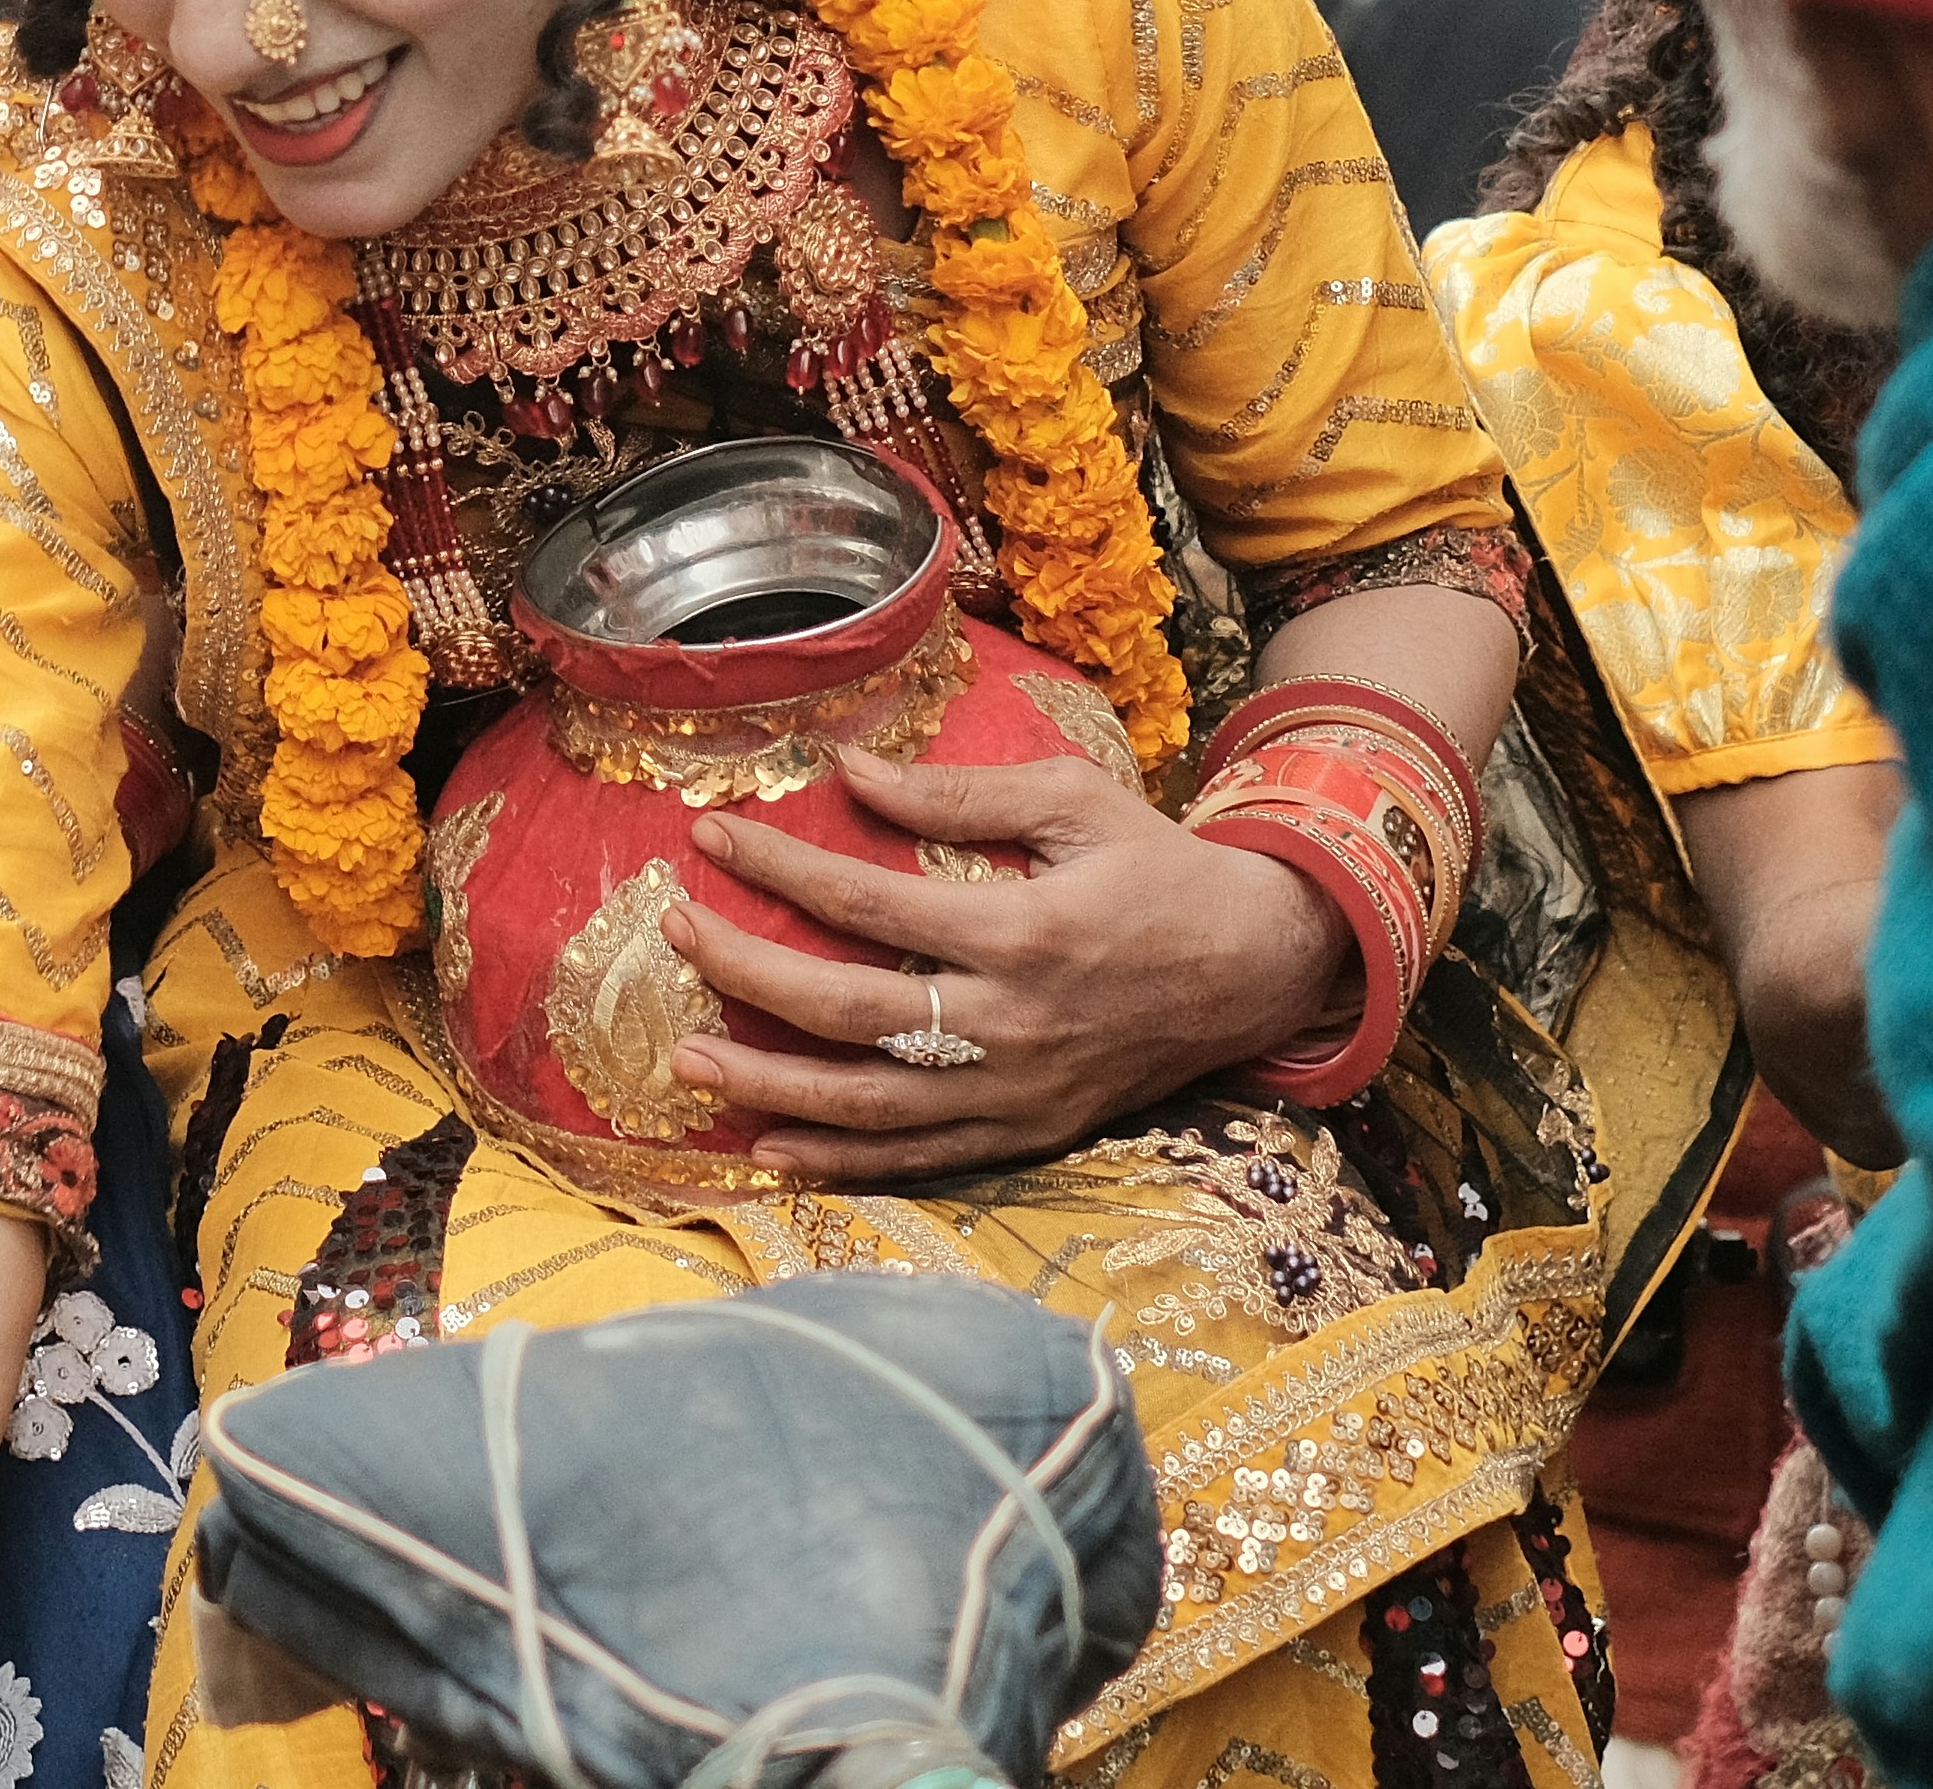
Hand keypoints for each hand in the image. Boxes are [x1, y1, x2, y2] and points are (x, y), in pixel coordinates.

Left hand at [659, 747, 1351, 1182]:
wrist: (1257, 967)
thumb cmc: (1159, 870)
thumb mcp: (1074, 801)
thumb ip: (958, 790)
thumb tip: (850, 772)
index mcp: (1021, 931)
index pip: (865, 901)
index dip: (777, 870)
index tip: (709, 837)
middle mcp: (1013, 1024)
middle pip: (848, 1009)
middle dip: (746, 975)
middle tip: (675, 934)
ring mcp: (1019, 1091)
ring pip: (871, 1103)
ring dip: (771, 1086)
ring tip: (689, 1057)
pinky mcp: (1029, 1133)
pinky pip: (918, 1158)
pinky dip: (841, 1161)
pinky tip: (772, 1149)